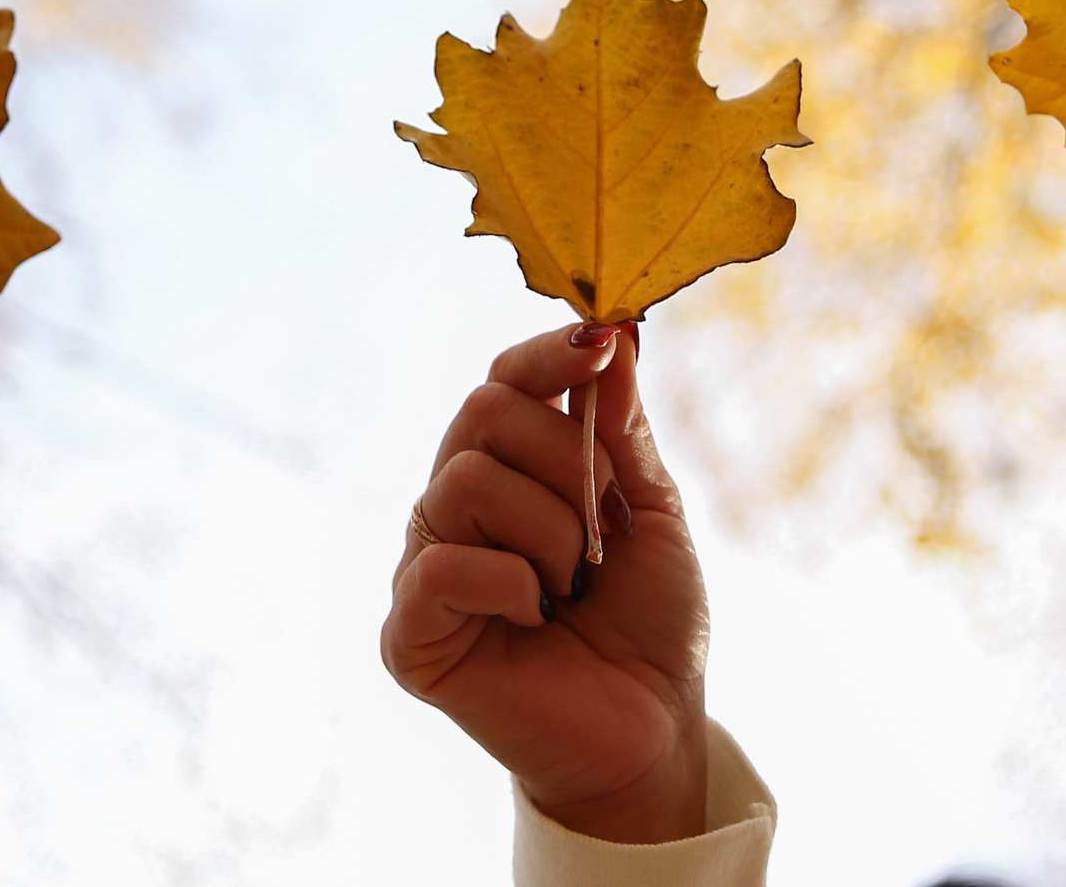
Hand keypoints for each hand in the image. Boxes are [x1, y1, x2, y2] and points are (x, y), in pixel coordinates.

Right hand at [382, 321, 708, 843]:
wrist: (652, 729)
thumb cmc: (649, 622)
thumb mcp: (655, 513)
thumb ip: (623, 430)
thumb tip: (611, 336)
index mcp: (510, 468)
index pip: (502, 379)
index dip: (546, 354)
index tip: (599, 347)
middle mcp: (456, 504)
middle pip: (481, 411)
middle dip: (566, 459)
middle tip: (604, 528)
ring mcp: (427, 564)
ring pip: (466, 481)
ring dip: (548, 531)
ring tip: (571, 585)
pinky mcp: (410, 633)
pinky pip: (439, 565)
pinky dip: (506, 583)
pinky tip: (533, 617)